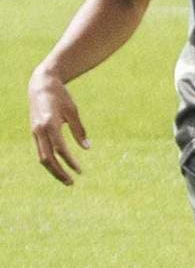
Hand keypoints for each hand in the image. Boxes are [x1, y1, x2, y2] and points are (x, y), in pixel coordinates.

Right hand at [28, 69, 88, 185]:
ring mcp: (35, 132)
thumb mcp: (73, 111)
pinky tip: (59, 168)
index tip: (80, 171)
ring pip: (41, 157)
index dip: (69, 162)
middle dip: (58, 172)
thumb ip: (79, 130)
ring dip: (53, 170)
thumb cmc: (60, 96)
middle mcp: (39, 130)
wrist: (40, 85)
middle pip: (47, 158)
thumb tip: (87, 147)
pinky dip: (49, 161)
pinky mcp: (34, 132)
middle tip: (71, 183)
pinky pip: (41, 151)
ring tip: (66, 180)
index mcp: (50, 124)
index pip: (60, 149)